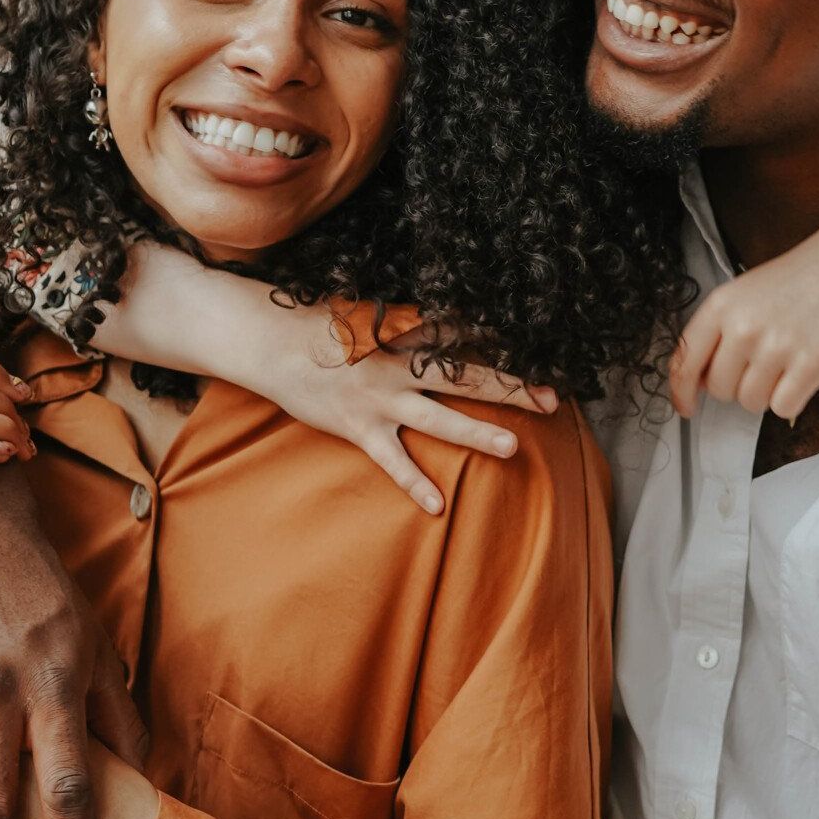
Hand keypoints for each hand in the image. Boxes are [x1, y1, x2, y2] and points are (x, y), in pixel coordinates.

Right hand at [97, 241, 558, 515]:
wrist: (267, 341)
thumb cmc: (320, 324)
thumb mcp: (368, 310)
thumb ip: (407, 317)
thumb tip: (447, 314)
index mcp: (405, 329)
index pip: (463, 332)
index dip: (503, 339)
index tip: (542, 345)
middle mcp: (399, 363)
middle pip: (465, 375)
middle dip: (511, 387)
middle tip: (551, 399)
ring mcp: (379, 398)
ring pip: (438, 419)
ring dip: (477, 432)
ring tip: (514, 447)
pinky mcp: (358, 427)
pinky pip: (392, 460)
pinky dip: (414, 484)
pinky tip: (440, 507)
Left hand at [669, 229, 818, 424]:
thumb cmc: (802, 278)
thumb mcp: (745, 293)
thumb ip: (719, 331)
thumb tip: (699, 380)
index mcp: (721, 305)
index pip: (684, 361)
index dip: (680, 392)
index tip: (685, 407)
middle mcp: (742, 326)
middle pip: (719, 389)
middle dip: (737, 386)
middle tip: (762, 366)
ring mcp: (775, 347)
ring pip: (750, 403)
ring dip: (766, 394)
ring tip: (786, 364)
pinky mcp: (808, 365)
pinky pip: (782, 407)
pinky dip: (792, 400)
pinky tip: (802, 373)